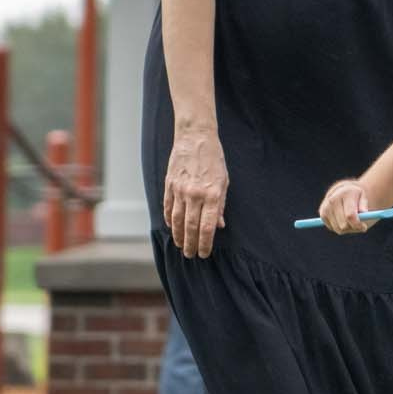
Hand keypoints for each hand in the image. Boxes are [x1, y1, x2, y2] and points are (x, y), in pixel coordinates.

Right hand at [163, 125, 228, 257]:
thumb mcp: (224, 181)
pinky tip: (172, 228)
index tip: (204, 253)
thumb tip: (219, 225)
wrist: (195, 138)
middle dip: (190, 244)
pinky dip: (170, 220)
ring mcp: (180, 190)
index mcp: (212, 194)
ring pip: (177, 220)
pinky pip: (168, 207)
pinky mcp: (169, 185)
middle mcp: (195, 194)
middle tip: (190, 255)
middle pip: (190, 226)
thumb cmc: (214, 160)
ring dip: (178, 236)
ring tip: (180, 246)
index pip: (207, 226)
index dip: (205, 243)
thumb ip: (220, 205)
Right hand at [317, 179, 370, 234]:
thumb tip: (363, 212)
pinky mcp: (322, 214)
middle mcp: (333, 200)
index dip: (357, 224)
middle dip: (353, 227)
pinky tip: (343, 219)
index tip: (364, 227)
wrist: (344, 191)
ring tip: (351, 220)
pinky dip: (339, 227)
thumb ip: (364, 205)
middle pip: (344, 225)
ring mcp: (326, 207)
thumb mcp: (364, 198)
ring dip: (347, 228)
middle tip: (359, 225)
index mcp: (345, 194)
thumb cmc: (357, 197)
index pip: (350, 215)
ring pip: (338, 229)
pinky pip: (333, 228)